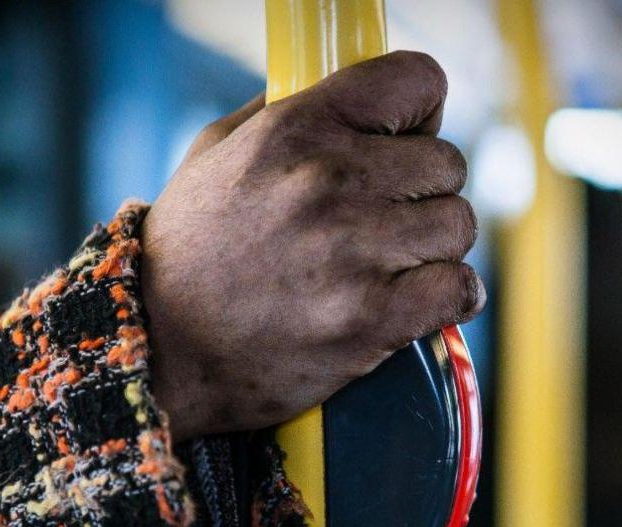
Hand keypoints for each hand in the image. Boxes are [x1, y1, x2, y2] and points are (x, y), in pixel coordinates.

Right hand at [141, 51, 484, 441]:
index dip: (419, 112)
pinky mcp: (373, 318)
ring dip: (435, 248)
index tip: (404, 142)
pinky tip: (424, 301)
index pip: (417, 82)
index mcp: (297, 129)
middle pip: (447, 163)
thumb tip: (350, 98)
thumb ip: (282, 113)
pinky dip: (453, 298)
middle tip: (387, 221)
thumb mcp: (216, 155)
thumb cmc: (188, 253)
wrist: (161, 349)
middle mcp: (331, 181)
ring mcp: (355, 251)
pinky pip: (460, 288)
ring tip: (394, 266)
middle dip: (423, 192)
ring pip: (458, 226)